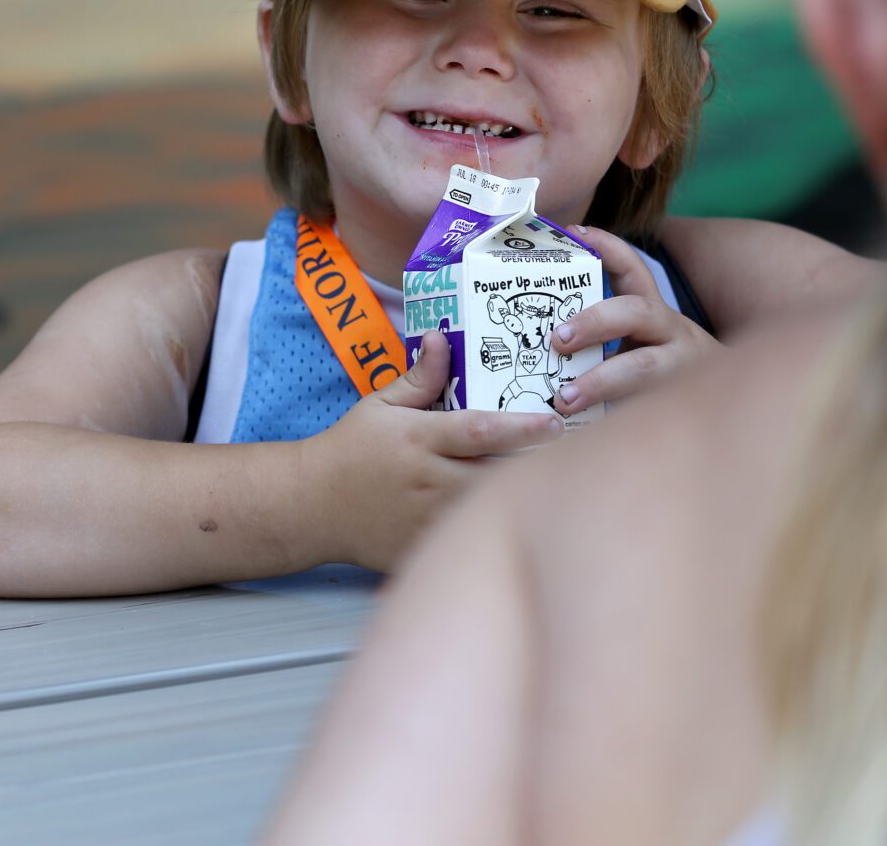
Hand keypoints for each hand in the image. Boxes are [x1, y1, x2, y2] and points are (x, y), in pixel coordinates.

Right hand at [311, 331, 562, 571]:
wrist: (310, 506)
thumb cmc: (351, 449)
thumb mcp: (380, 406)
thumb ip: (418, 378)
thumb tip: (441, 338)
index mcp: (419, 438)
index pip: (479, 430)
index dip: (521, 427)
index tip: (555, 422)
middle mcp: (428, 479)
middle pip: (495, 472)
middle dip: (534, 465)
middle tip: (576, 455)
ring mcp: (427, 518)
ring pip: (487, 509)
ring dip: (519, 497)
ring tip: (558, 485)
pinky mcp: (423, 547)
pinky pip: (467, 539)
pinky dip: (493, 528)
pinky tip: (519, 520)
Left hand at [550, 226, 722, 415]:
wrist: (733, 412)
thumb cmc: (662, 379)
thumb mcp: (637, 347)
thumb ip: (602, 338)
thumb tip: (543, 336)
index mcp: (655, 313)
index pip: (633, 270)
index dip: (607, 247)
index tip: (577, 234)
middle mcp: (674, 333)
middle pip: (636, 312)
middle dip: (593, 322)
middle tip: (557, 340)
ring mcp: (684, 369)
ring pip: (643, 367)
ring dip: (600, 381)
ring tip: (564, 399)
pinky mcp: (686, 405)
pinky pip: (648, 409)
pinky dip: (615, 418)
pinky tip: (586, 431)